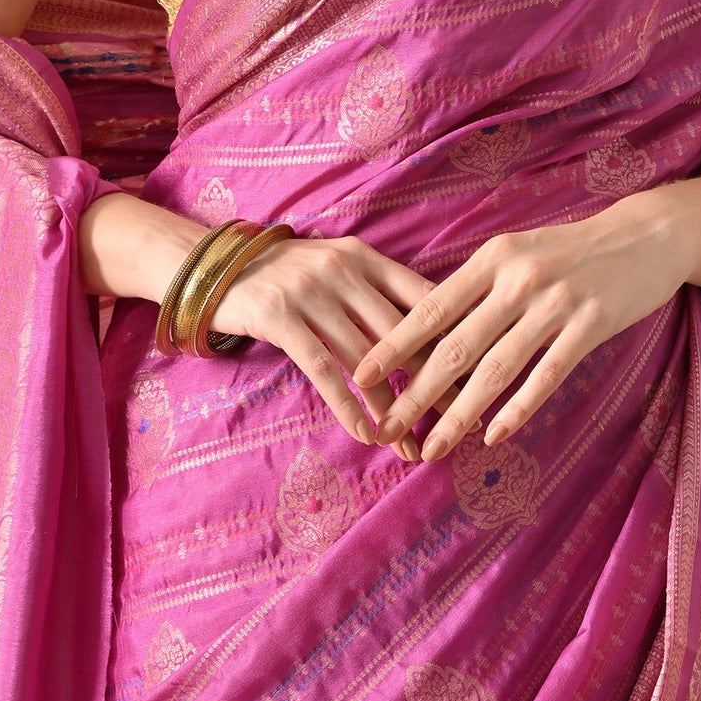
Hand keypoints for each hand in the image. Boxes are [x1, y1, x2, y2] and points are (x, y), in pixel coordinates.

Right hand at [204, 233, 445, 461]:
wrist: (218, 266)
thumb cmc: (289, 274)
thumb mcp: (337, 268)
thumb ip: (378, 291)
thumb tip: (435, 333)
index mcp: (365, 257)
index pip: (423, 298)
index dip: (455, 337)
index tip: (482, 374)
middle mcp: (343, 270)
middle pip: (403, 334)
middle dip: (435, 382)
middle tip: (462, 419)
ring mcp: (311, 293)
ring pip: (366, 360)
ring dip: (392, 408)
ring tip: (412, 443)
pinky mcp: (281, 318)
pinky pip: (323, 371)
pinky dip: (348, 407)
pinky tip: (366, 434)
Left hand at [351, 201, 691, 461]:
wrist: (646, 234)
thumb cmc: (572, 250)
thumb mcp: (518, 252)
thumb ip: (479, 286)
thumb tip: (427, 328)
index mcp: (493, 258)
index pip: (431, 307)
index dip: (394, 344)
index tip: (360, 375)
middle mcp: (518, 279)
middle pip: (456, 346)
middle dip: (415, 393)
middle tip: (385, 428)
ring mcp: (555, 302)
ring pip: (496, 369)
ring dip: (459, 414)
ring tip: (432, 448)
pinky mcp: (591, 325)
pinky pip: (547, 375)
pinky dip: (517, 409)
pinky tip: (493, 436)